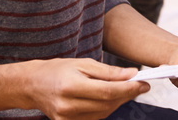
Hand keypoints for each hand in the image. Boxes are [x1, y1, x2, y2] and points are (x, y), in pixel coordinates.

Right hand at [26, 58, 146, 119]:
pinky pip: (94, 118)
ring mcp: (66, 118)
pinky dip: (106, 108)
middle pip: (107, 104)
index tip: (144, 83)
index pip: (107, 91)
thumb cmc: (58, 70)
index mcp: (71, 86)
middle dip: (127, 95)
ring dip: (118, 102)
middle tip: (140, 85)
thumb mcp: (83, 63)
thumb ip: (108, 71)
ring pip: (103, 113)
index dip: (129, 88)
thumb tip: (131, 74)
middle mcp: (67, 105)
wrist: (33, 85)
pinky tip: (110, 98)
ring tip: (125, 89)